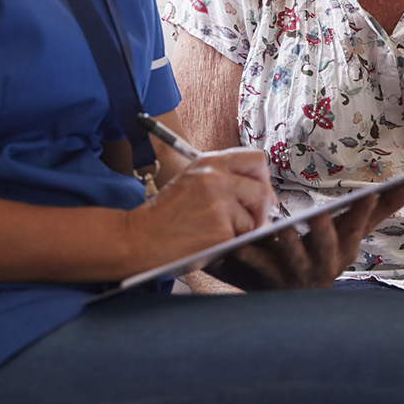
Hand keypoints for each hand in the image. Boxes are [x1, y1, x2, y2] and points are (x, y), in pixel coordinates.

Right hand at [126, 148, 276, 269]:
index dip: (263, 178)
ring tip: (219, 231)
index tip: (260, 190)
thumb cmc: (164, 213)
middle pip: (263, 190)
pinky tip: (212, 241)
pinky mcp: (221, 229)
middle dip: (262, 208)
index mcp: (209, 162)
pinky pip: (242, 237)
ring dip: (243, 229)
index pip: (256, 160)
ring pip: (254, 218)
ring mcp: (220, 203)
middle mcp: (216, 178)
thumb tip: (257, 187)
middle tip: (253, 218)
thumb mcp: (191, 179)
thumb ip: (222, 176)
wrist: (140, 237)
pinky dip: (232, 243)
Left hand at [208, 179, 403, 289]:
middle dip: (325, 233)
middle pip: (328, 247)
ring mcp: (299, 273)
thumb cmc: (330, 251)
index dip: (364, 213)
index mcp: (346, 247)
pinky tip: (238, 247)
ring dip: (287, 244)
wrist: (299, 295)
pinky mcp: (272, 280)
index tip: (369, 193)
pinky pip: (260, 268)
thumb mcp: (356, 230)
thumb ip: (385, 207)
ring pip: (294, 258)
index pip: (359, 227)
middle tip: (319, 216)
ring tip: (279, 227)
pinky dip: (250, 257)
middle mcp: (326, 263)